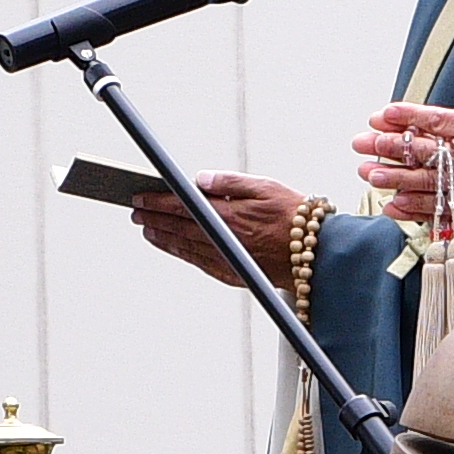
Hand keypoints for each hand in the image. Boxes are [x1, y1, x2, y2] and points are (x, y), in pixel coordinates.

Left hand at [135, 171, 317, 283]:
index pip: (182, 207)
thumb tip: (201, 180)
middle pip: (178, 228)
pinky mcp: (232, 273)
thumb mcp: (265, 187)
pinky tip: (175, 248)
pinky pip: (199, 263)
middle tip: (136, 212)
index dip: (157, 202)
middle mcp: (223, 240)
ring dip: (163, 238)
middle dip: (153, 218)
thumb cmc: (296, 219)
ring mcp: (226, 258)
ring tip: (147, 230)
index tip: (141, 197)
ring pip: (184, 247)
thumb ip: (230, 183)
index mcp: (229, 216)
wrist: (316, 255)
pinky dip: (182, 254)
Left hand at [374, 66, 453, 243]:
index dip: (405, 116)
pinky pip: (435, 211)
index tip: (382, 114)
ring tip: (368, 174)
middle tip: (360, 144)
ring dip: (392, 178)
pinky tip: (393, 206)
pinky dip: (411, 210)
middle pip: (420, 151)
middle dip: (386, 146)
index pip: (435, 120)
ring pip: (421, 182)